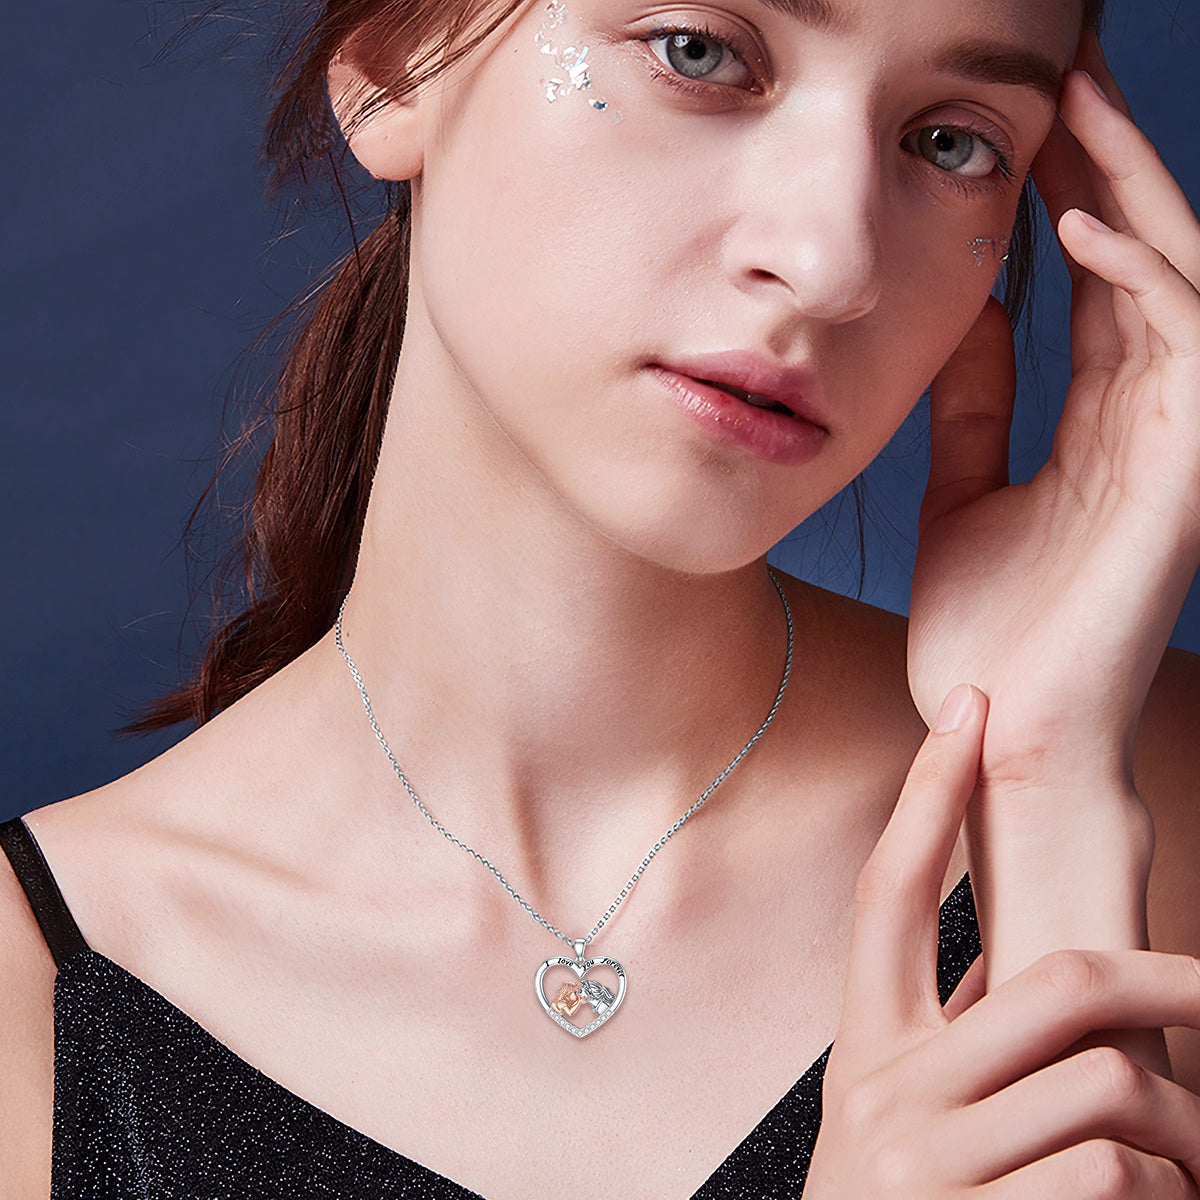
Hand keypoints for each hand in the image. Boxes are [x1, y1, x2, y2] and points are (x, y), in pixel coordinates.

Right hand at [804, 685, 1199, 1197]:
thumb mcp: (902, 1118)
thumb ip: (956, 1047)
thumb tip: (1043, 988)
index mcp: (866, 1046)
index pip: (887, 892)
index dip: (928, 798)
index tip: (966, 709)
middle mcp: (884, 1089)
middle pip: (1053, 983)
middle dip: (1162, 981)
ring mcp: (931, 1163)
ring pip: (1111, 1087)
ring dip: (1183, 1127)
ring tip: (1194, 1159)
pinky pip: (1118, 1178)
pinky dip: (1161, 1194)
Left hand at [907, 34, 1199, 797]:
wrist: (996, 729)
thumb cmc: (984, 632)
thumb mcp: (964, 495)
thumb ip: (975, 410)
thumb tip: (959, 318)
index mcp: (1098, 427)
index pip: (1098, 290)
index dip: (1069, 207)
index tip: (1020, 136)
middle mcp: (1148, 422)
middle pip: (1143, 265)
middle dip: (1111, 169)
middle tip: (1065, 81)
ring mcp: (1175, 445)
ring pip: (1176, 284)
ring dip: (1135, 193)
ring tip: (1080, 112)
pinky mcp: (1185, 474)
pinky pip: (1183, 351)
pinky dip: (1143, 282)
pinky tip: (1087, 228)